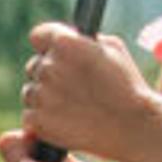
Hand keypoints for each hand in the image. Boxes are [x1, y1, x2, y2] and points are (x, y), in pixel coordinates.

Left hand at [17, 24, 157, 161]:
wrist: (131, 126)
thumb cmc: (126, 86)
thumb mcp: (113, 49)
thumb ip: (84, 41)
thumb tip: (69, 40)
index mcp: (65, 43)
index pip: (38, 36)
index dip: (47, 44)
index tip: (55, 53)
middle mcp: (48, 67)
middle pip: (34, 65)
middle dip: (50, 73)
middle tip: (72, 86)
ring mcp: (40, 95)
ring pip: (31, 91)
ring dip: (45, 96)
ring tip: (73, 106)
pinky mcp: (37, 121)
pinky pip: (30, 115)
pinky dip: (43, 119)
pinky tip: (66, 120)